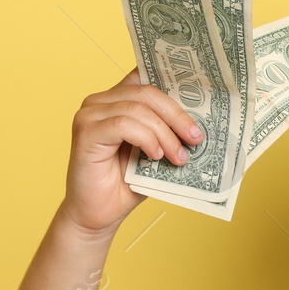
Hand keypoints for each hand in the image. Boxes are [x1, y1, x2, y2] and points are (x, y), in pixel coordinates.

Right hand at [61, 67, 205, 236]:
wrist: (99, 215)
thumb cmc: (126, 184)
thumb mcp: (156, 152)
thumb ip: (168, 132)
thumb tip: (201, 123)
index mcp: (117, 100)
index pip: (145, 74)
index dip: (172, 78)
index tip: (201, 94)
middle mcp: (100, 101)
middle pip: (147, 92)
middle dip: (177, 115)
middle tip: (195, 138)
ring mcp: (90, 114)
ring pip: (138, 108)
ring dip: (165, 133)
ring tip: (178, 156)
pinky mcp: (86, 131)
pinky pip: (124, 124)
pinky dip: (146, 139)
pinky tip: (156, 155)